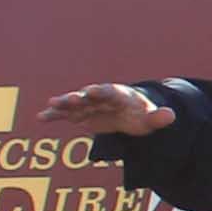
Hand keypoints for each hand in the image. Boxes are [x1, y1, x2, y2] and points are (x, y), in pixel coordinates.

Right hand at [27, 81, 171, 141]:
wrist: (129, 114)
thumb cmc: (140, 115)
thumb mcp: (150, 119)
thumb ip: (158, 118)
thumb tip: (171, 115)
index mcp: (118, 95)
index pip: (109, 92)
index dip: (101, 92)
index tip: (93, 91)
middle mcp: (100, 97)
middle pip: (88, 96)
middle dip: (80, 97)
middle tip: (70, 99)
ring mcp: (88, 105)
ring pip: (74, 104)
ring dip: (63, 104)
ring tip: (52, 105)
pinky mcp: (80, 114)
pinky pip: (65, 114)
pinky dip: (54, 115)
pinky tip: (41, 117)